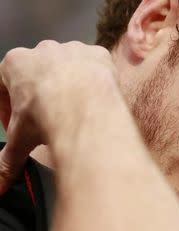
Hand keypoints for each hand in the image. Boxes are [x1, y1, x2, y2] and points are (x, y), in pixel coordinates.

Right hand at [0, 40, 117, 193]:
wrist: (84, 107)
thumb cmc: (46, 116)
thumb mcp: (20, 139)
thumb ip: (7, 161)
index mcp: (15, 63)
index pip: (4, 84)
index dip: (9, 107)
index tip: (17, 123)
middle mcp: (43, 50)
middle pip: (39, 74)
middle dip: (42, 96)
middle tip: (50, 118)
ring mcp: (73, 49)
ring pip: (69, 68)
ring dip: (70, 86)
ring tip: (77, 111)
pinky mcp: (98, 55)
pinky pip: (96, 66)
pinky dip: (95, 81)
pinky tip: (96, 101)